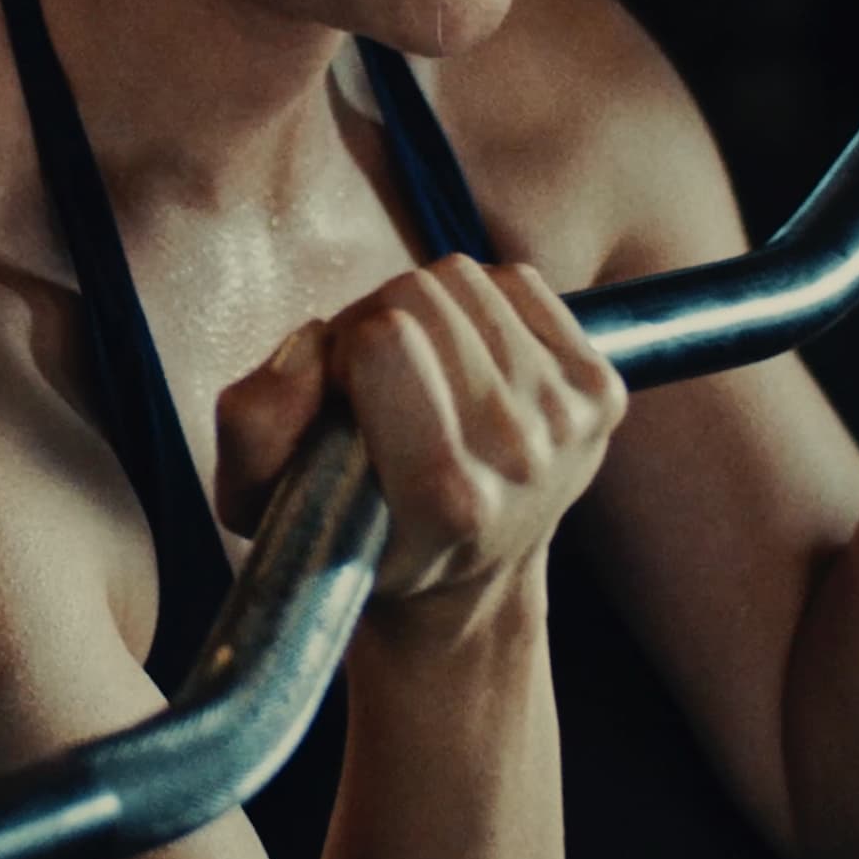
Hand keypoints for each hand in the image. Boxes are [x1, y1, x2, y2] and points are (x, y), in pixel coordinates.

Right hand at [211, 256, 626, 641]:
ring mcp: (570, 422)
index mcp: (444, 497)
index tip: (342, 395)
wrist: (470, 580)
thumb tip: (312, 341)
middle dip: (379, 319)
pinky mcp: (603, 390)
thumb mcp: (266, 506)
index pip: (384, 341)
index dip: (343, 349)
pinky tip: (468, 362)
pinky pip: (518, 281)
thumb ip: (254, 423)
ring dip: (427, 310)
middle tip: (375, 381)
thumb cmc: (354, 532)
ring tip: (419, 371)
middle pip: (423, 294)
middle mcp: (521, 459)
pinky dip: (480, 307)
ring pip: (467, 278)